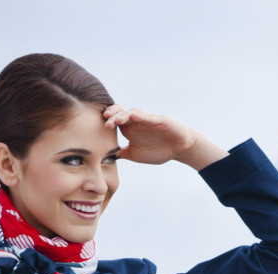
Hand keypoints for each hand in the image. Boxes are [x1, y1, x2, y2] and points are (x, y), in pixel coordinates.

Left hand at [102, 105, 227, 170]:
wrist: (180, 149)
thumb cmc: (159, 151)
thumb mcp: (136, 155)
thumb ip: (123, 154)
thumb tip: (106, 157)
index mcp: (129, 130)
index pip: (114, 122)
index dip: (106, 122)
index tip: (97, 128)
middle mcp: (136, 122)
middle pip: (119, 113)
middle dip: (111, 115)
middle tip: (103, 120)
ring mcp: (146, 120)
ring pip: (131, 113)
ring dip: (121, 115)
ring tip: (114, 120)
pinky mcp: (158, 120)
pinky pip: (147, 116)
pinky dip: (139, 115)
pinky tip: (132, 115)